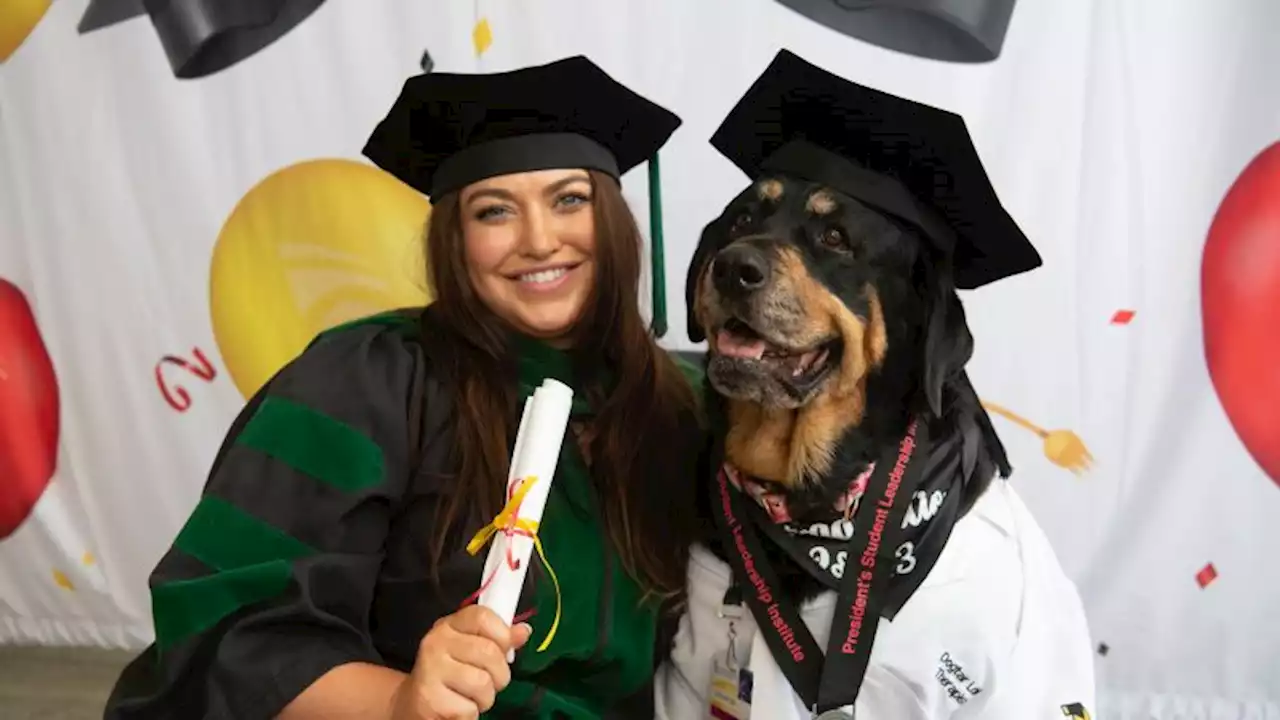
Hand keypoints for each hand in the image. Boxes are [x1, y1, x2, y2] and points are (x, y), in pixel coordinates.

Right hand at [390, 605, 532, 719]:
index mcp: (449, 625)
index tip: (503, 650)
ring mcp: (430, 670)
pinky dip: (471, 714)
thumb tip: (523, 631)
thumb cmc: (449, 676)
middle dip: (499, 675)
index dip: (502, 635)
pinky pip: (469, 709)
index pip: (482, 616)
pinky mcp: (429, 699)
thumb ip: (497, 639)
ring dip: (486, 698)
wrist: (412, 704)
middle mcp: (436, 642)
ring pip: (483, 683)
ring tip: (471, 697)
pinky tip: (458, 708)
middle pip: (489, 652)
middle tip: (488, 682)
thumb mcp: (470, 650)